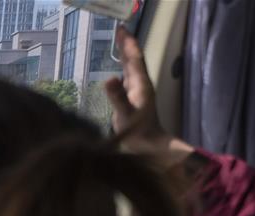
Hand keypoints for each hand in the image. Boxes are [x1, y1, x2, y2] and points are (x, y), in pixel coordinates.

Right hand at [105, 27, 168, 153]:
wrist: (147, 147)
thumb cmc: (137, 132)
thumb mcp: (125, 114)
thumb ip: (117, 97)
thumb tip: (107, 79)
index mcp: (140, 84)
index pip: (134, 59)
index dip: (128, 44)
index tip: (121, 30)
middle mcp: (140, 85)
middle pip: (134, 60)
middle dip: (126, 46)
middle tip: (119, 31)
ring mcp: (137, 92)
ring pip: (131, 68)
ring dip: (125, 56)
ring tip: (119, 45)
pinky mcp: (133, 100)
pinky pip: (127, 78)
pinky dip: (122, 68)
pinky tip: (118, 70)